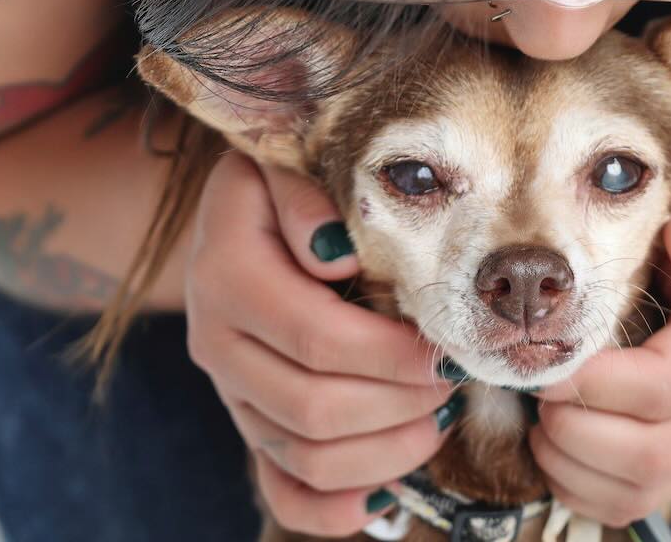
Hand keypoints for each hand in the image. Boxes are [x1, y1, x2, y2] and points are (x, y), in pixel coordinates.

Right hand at [185, 153, 459, 536]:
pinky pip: (282, 490)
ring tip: (437, 422)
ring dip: (385, 453)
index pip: (315, 337)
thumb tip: (337, 255)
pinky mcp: (248, 422)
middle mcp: (218, 342)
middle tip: (452, 384)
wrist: (237, 212)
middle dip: (399, 405)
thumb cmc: (281, 182)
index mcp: (226, 275)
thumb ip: (306, 197)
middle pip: (314, 408)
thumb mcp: (286, 164)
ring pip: (305, 456)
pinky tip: (384, 494)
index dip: (390, 355)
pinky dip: (334, 507)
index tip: (445, 349)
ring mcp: (231, 391)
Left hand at [529, 160, 670, 525]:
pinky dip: (581, 486)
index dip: (600, 383)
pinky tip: (552, 445)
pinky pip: (633, 499)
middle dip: (580, 432)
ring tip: (539, 420)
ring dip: (574, 464)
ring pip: (646, 486)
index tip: (548, 361)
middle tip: (536, 393)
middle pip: (659, 452)